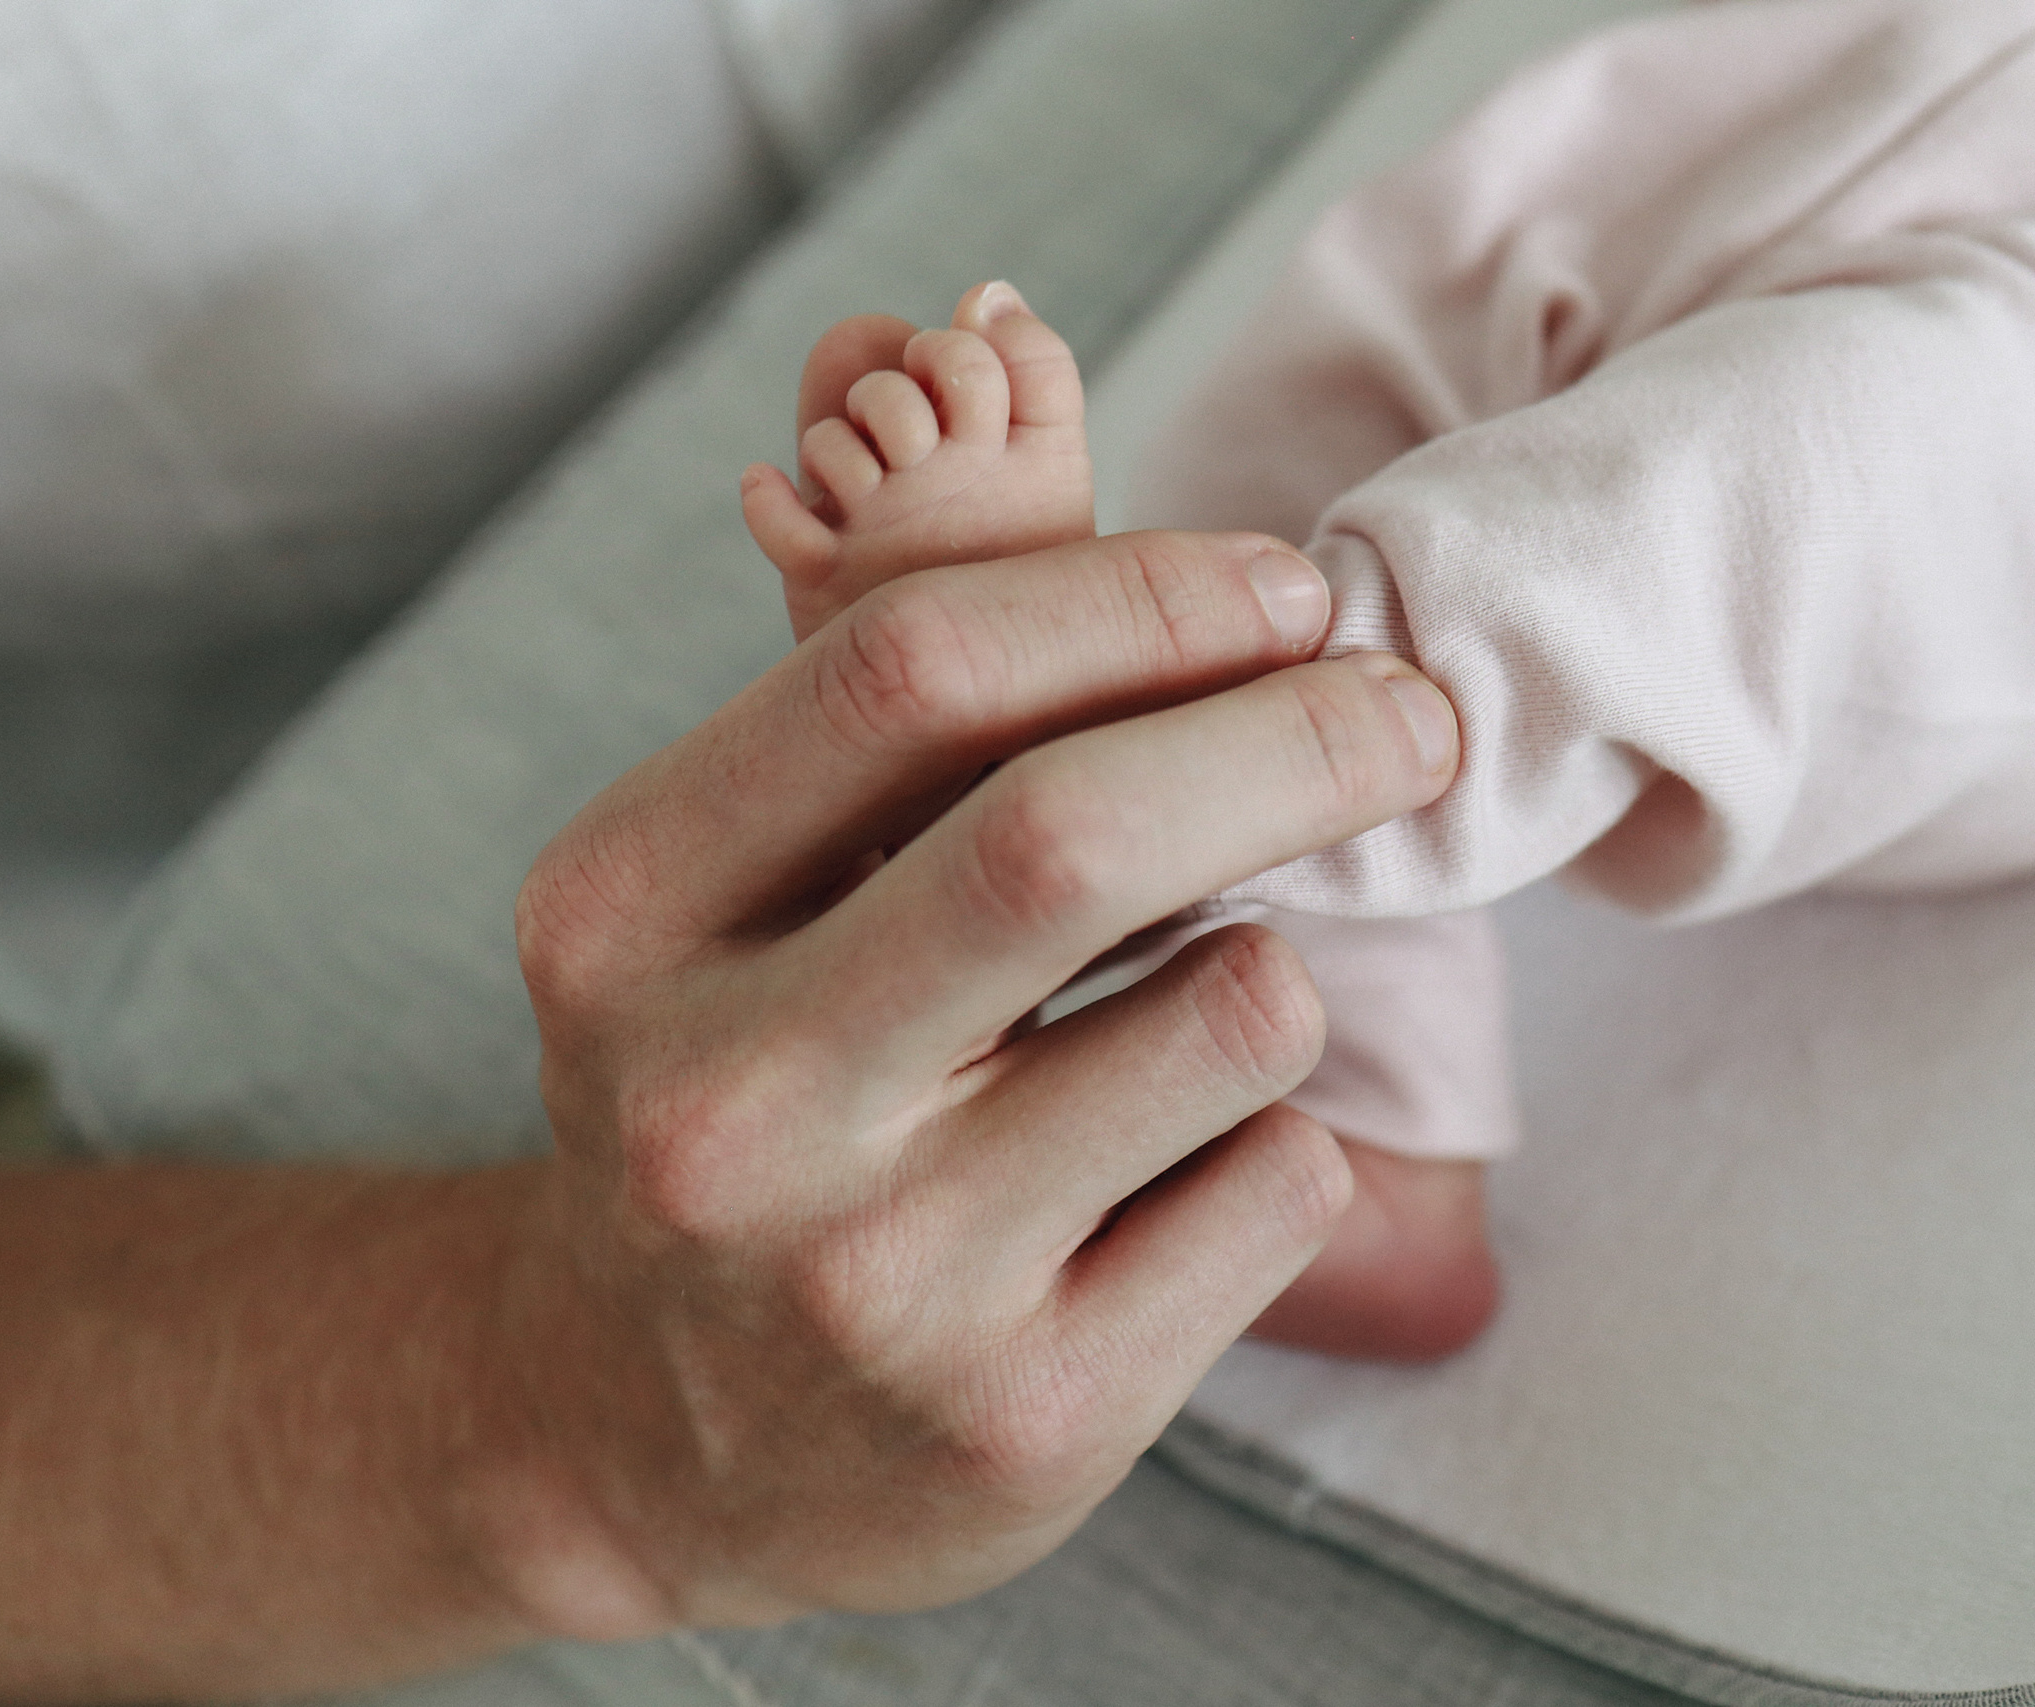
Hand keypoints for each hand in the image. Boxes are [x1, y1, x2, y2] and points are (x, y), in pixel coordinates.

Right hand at [481, 529, 1458, 1635]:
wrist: (647, 1440)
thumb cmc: (743, 1093)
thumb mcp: (727, 896)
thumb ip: (902, 722)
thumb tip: (1203, 562)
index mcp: (625, 915)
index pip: (913, 672)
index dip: (1146, 596)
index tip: (1290, 592)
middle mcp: (725, 1102)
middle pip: (1071, 835)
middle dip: (1298, 737)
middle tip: (1409, 716)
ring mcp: (876, 1280)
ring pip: (1234, 1009)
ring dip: (1271, 969)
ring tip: (1179, 1022)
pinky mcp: (1031, 1417)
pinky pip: (1283, 1180)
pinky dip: (1272, 1137)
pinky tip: (1159, 1188)